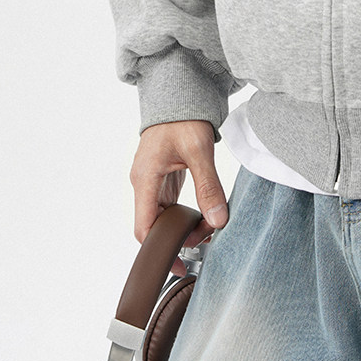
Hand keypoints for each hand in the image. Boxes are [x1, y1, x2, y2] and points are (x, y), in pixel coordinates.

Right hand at [130, 120, 229, 276]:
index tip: (177, 266)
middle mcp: (143, 183)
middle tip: (204, 244)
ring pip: (162, 216)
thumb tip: (218, 220)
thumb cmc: (183, 117)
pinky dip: (184, 215)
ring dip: (182, 227)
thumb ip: (208, 185)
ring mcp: (152, 181)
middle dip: (176, 240)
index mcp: (144, 179)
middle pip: (153, 225)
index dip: (158, 250)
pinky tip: (202, 218)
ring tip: (208, 231)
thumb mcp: (199, 150)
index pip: (144, 227)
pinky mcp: (162, 178)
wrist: (180, 94)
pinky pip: (169, 205)